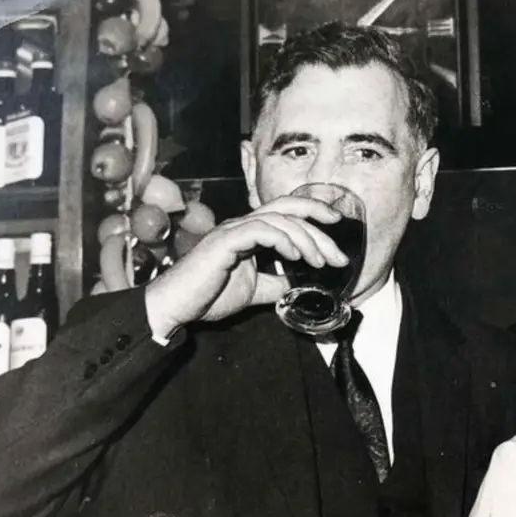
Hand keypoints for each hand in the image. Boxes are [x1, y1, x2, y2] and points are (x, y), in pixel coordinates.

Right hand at [141, 193, 349, 339]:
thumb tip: (301, 284)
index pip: (286, 212)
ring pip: (278, 219)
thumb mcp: (254, 291)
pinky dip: (282, 239)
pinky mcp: (224, 241)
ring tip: (320, 261)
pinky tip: (295, 255)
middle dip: (318, 225)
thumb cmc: (208, 296)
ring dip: (305, 238)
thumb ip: (277, 283)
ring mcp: (232, 230)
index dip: (313, 214)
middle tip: (339, 253)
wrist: (176, 307)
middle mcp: (241, 225)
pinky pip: (259, 230)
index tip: (338, 228)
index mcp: (248, 232)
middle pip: (288, 209)